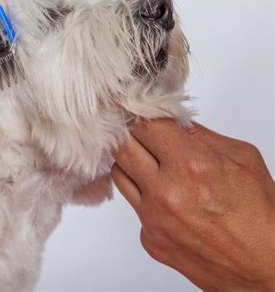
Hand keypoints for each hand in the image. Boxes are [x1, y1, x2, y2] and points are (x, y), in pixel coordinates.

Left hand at [112, 119, 274, 290]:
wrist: (265, 268)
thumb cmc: (262, 216)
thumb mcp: (242, 159)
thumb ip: (202, 135)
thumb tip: (173, 121)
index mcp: (192, 166)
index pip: (145, 125)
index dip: (142, 114)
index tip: (141, 111)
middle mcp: (166, 192)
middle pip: (123, 146)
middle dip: (131, 135)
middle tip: (143, 134)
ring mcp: (153, 218)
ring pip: (119, 173)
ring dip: (132, 162)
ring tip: (153, 163)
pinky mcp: (149, 238)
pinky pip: (133, 205)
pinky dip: (145, 196)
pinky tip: (166, 198)